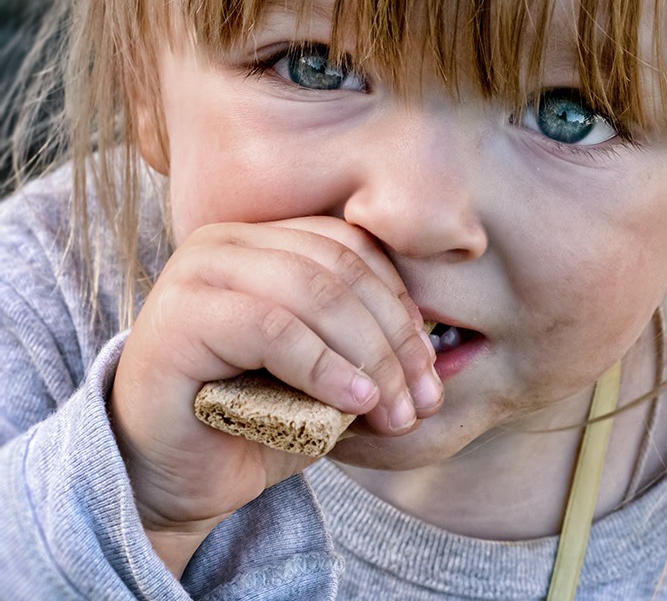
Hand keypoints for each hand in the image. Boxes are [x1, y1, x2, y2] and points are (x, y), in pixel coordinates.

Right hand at [109, 217, 440, 574]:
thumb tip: (439, 363)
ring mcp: (197, 271)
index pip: (355, 250)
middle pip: (342, 272)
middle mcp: (226, 242)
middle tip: (422, 401)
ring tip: (394, 410)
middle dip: (395, 341)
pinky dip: (325, 367)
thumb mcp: (327, 379)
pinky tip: (356, 402)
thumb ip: (371, 352)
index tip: (431, 372)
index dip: (403, 308)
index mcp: (264, 240)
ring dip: (369, 357)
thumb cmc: (252, 423)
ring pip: (315, 294)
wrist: (172, 480)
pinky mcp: (178, 316)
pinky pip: (274, 328)